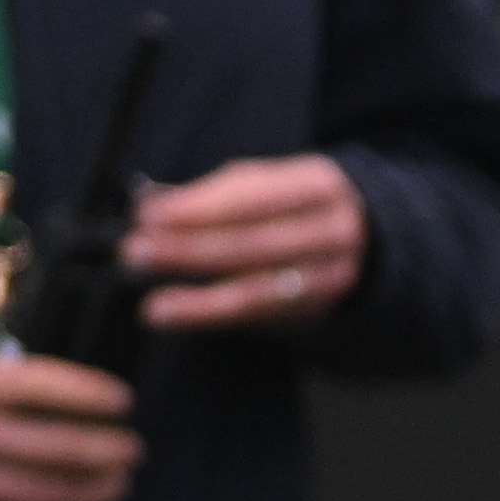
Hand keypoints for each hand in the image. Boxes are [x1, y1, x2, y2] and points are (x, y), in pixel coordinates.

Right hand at [0, 343, 139, 500]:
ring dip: (90, 492)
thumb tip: (91, 401)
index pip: (28, 383)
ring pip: (38, 491)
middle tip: (133, 452)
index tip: (122, 401)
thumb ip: (7, 388)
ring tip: (117, 488)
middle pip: (44, 443)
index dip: (82, 392)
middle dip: (100, 449)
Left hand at [120, 151, 366, 336]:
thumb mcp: (264, 183)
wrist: (363, 237)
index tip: (149, 216)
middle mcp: (334, 230)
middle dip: (190, 250)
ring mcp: (332, 274)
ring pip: (259, 290)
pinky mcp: (320, 309)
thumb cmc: (290, 204)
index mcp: (318, 184)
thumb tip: (149, 205)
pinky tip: (177, 315)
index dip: (199, 207)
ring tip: (152, 307)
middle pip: (255, 244)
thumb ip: (211, 194)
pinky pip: (260, 316)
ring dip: (199, 300)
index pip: (253, 196)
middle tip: (136, 253)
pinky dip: (214, 316)